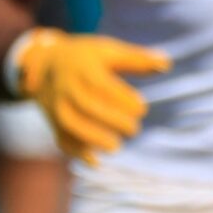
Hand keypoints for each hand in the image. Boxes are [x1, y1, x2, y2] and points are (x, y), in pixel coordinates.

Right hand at [15, 28, 169, 164]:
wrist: (45, 63)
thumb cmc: (87, 57)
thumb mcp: (109, 51)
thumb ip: (137, 59)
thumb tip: (166, 64)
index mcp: (84, 68)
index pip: (101, 84)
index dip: (122, 99)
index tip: (142, 108)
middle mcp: (68, 87)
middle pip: (85, 106)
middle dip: (110, 120)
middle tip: (134, 129)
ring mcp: (57, 105)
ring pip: (69, 124)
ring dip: (91, 138)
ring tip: (116, 147)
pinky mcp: (54, 121)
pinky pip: (61, 138)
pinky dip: (76, 152)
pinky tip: (96, 162)